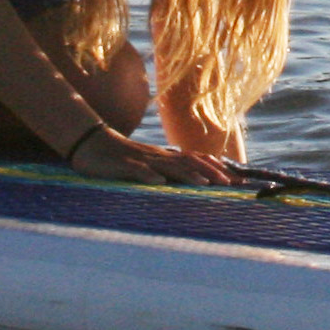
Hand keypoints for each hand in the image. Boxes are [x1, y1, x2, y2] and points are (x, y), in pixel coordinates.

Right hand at [66, 124, 237, 186]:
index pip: (196, 160)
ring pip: (168, 166)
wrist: (91, 144)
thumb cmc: (121, 159)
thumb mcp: (148, 165)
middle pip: (189, 162)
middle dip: (211, 172)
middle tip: (231, 183)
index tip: (237, 179)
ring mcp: (141, 160)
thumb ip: (168, 171)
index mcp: (165, 157)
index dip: (217, 169)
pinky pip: (137, 171)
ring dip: (188, 175)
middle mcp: (158, 157)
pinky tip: (159, 182)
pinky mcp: (123, 165)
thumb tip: (192, 180)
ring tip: (205, 184)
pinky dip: (149, 176)